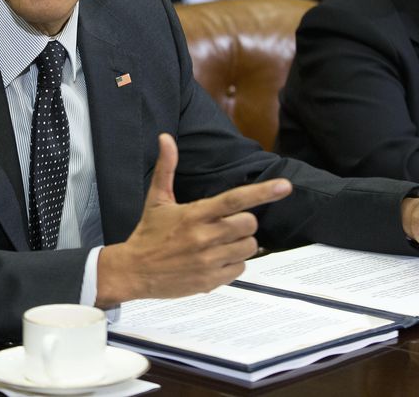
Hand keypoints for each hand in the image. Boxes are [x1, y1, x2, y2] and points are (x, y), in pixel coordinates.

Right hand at [95, 133, 291, 306]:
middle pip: (249, 224)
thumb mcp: (157, 199)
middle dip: (244, 222)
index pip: (235, 200)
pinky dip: (233, 263)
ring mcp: (209, 260)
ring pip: (248, 247)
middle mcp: (204, 237)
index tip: (285, 186)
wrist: (133, 271)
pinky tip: (215, 259)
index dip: (262, 192)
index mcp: (194, 214)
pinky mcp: (210, 280)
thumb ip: (166, 167)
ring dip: (240, 243)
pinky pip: (240, 269)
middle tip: (227, 224)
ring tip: (219, 243)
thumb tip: (165, 137)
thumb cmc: (148, 233)